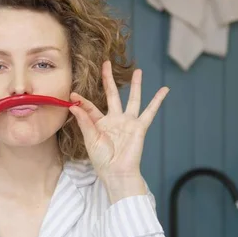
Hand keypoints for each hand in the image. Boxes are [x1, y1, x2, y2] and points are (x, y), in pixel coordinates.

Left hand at [69, 61, 168, 202]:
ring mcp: (128, 122)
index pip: (90, 107)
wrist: (116, 173)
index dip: (82, 101)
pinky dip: (157, 101)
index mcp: (99, 123)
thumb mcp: (90, 139)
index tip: (73, 93)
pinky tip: (164, 90)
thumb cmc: (102, 160)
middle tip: (106, 63)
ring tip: (138, 71)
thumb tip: (73, 105)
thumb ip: (84, 121)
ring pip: (132, 99)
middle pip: (112, 94)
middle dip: (109, 79)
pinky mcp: (139, 127)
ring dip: (135, 85)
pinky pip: (150, 111)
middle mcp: (114, 119)